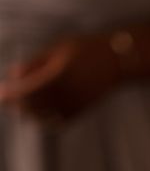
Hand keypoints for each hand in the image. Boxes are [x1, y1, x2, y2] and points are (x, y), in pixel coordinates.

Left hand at [0, 34, 121, 122]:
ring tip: (22, 106)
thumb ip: (35, 63)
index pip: (25, 92)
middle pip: (31, 107)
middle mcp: (65, 95)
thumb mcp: (59, 48)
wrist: (117, 61)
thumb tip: (12, 74)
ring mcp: (74, 105)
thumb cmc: (87, 49)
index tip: (0, 93)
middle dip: (16, 104)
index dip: (10, 94)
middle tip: (8, 99)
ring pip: (42, 118)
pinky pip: (57, 122)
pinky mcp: (81, 111)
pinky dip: (46, 120)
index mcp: (57, 77)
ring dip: (29, 113)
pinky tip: (41, 113)